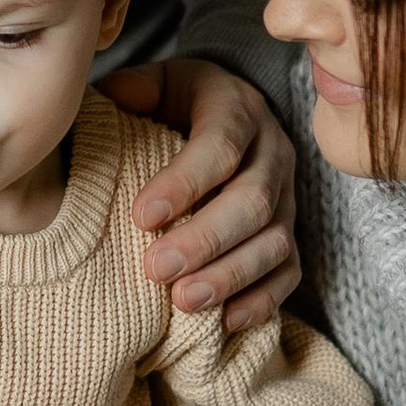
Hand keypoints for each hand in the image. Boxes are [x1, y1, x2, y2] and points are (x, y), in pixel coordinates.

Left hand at [105, 58, 299, 329]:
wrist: (224, 115)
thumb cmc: (175, 104)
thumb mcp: (154, 84)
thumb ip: (133, 91)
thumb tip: (115, 99)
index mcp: (238, 107)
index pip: (221, 144)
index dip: (184, 182)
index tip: (141, 216)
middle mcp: (272, 151)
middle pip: (252, 201)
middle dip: (204, 239)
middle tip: (156, 268)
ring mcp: (287, 197)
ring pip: (274, 242)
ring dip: (229, 276)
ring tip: (183, 301)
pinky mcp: (289, 234)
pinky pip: (288, 273)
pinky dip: (261, 300)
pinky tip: (226, 321)